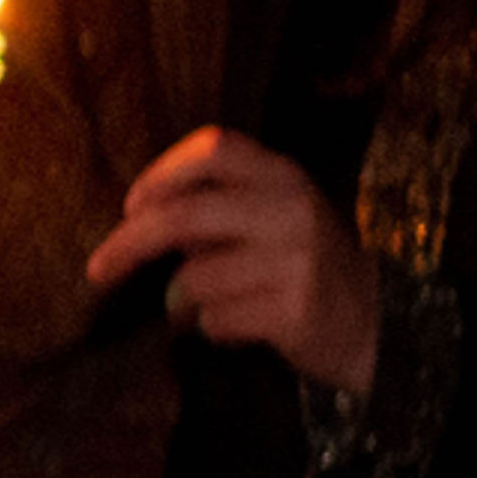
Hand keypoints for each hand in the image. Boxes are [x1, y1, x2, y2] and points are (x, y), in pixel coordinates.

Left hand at [86, 128, 379, 393]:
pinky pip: (215, 319)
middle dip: (128, 245)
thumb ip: (216, 208)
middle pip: (183, 216)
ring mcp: (298, 261)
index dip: (161, 173)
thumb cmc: (303, 266)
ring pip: (193, 278)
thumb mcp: (273, 217)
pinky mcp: (297, 311)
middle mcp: (292, 211)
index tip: (131, 206)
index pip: (214, 149)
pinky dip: (209, 328)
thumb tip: (137, 220)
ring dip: (179, 302)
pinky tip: (235, 326)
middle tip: (98, 270)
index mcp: (284, 177)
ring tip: (203, 307)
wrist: (378, 324)